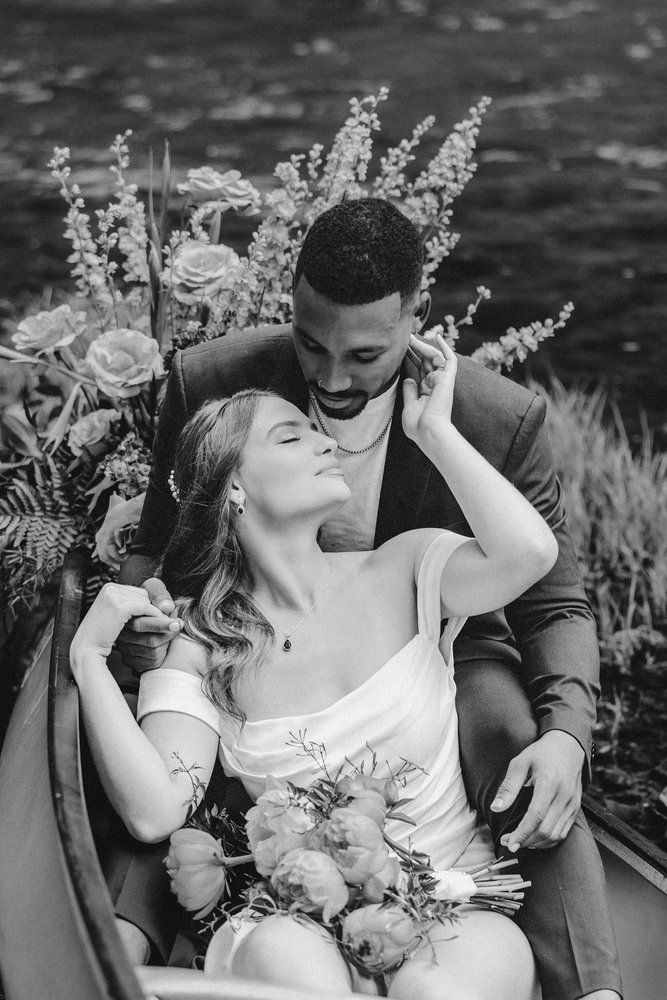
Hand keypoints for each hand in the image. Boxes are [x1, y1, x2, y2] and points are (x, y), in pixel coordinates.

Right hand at [71, 583, 176, 672]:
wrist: (86, 649)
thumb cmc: (102, 636)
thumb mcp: (115, 617)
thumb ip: (130, 607)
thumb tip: (157, 603)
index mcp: (108, 588)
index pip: (137, 592)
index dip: (147, 604)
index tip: (157, 616)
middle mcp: (110, 588)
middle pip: (143, 594)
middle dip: (153, 607)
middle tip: (164, 620)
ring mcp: (113, 596)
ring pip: (146, 600)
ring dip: (155, 612)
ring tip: (164, 623)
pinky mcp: (119, 606)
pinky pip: (146, 607)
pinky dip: (155, 615)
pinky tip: (160, 623)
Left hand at [402, 335, 456, 442]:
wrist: (429, 432)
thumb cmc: (418, 426)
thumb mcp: (409, 406)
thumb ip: (409, 391)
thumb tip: (408, 378)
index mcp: (426, 391)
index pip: (419, 369)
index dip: (411, 358)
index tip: (402, 348)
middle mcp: (434, 384)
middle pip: (426, 361)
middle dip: (415, 348)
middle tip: (406, 337)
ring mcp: (442, 381)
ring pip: (434, 357)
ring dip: (423, 346)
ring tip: (411, 337)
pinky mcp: (447, 379)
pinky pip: (449, 359)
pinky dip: (445, 348)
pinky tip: (437, 337)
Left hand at [490, 730, 583, 850]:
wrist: (568, 746)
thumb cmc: (542, 753)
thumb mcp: (520, 763)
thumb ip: (508, 787)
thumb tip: (496, 807)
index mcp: (549, 784)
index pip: (535, 816)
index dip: (522, 833)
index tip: (508, 843)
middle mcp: (563, 796)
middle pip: (546, 830)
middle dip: (526, 841)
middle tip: (508, 842)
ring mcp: (572, 804)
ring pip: (556, 835)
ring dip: (537, 843)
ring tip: (519, 841)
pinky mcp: (575, 808)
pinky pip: (564, 832)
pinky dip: (549, 840)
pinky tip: (535, 838)